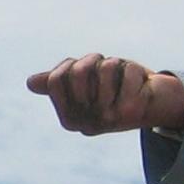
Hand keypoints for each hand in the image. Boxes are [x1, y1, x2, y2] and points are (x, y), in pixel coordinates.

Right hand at [27, 55, 183, 136]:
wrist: (153, 106)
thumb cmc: (113, 93)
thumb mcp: (84, 84)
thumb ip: (59, 83)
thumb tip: (30, 83)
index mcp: (70, 118)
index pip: (55, 79)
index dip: (68, 67)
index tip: (82, 72)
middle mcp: (86, 122)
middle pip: (77, 71)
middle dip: (93, 62)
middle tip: (105, 72)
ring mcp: (108, 118)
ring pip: (106, 67)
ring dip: (115, 64)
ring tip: (122, 77)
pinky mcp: (132, 112)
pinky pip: (128, 71)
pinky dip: (134, 70)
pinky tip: (141, 84)